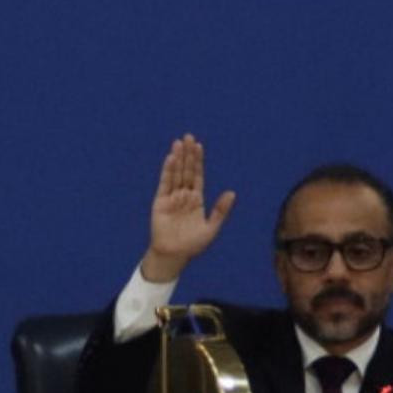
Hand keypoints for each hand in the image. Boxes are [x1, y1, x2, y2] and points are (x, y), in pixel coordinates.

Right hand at [143, 134, 234, 281]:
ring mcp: (172, 198)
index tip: (199, 146)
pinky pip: (165, 184)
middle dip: (187, 154)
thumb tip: (232, 193)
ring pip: (176, 174)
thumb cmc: (193, 245)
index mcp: (196, 200)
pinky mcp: (161, 202)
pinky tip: (170, 159)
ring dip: (177, 158)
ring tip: (178, 143)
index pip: (197, 175)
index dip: (198, 161)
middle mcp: (184, 196)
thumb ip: (220, 210)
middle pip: (186, 170)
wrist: (174, 256)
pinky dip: (167, 171)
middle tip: (188, 136)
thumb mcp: (211, 228)